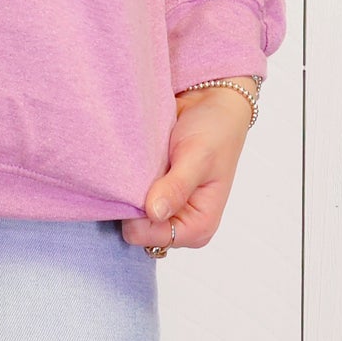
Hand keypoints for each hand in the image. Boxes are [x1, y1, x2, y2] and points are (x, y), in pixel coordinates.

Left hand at [121, 85, 251, 249]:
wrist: (210, 103)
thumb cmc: (214, 131)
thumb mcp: (198, 158)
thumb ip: (176, 187)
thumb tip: (154, 212)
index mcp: (198, 226)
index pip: (150, 236)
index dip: (137, 214)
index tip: (139, 183)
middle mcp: (180, 222)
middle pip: (136, 228)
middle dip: (132, 203)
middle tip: (139, 170)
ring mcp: (165, 207)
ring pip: (130, 212)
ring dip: (128, 190)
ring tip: (139, 164)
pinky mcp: (153, 190)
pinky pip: (129, 194)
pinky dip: (127, 180)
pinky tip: (134, 162)